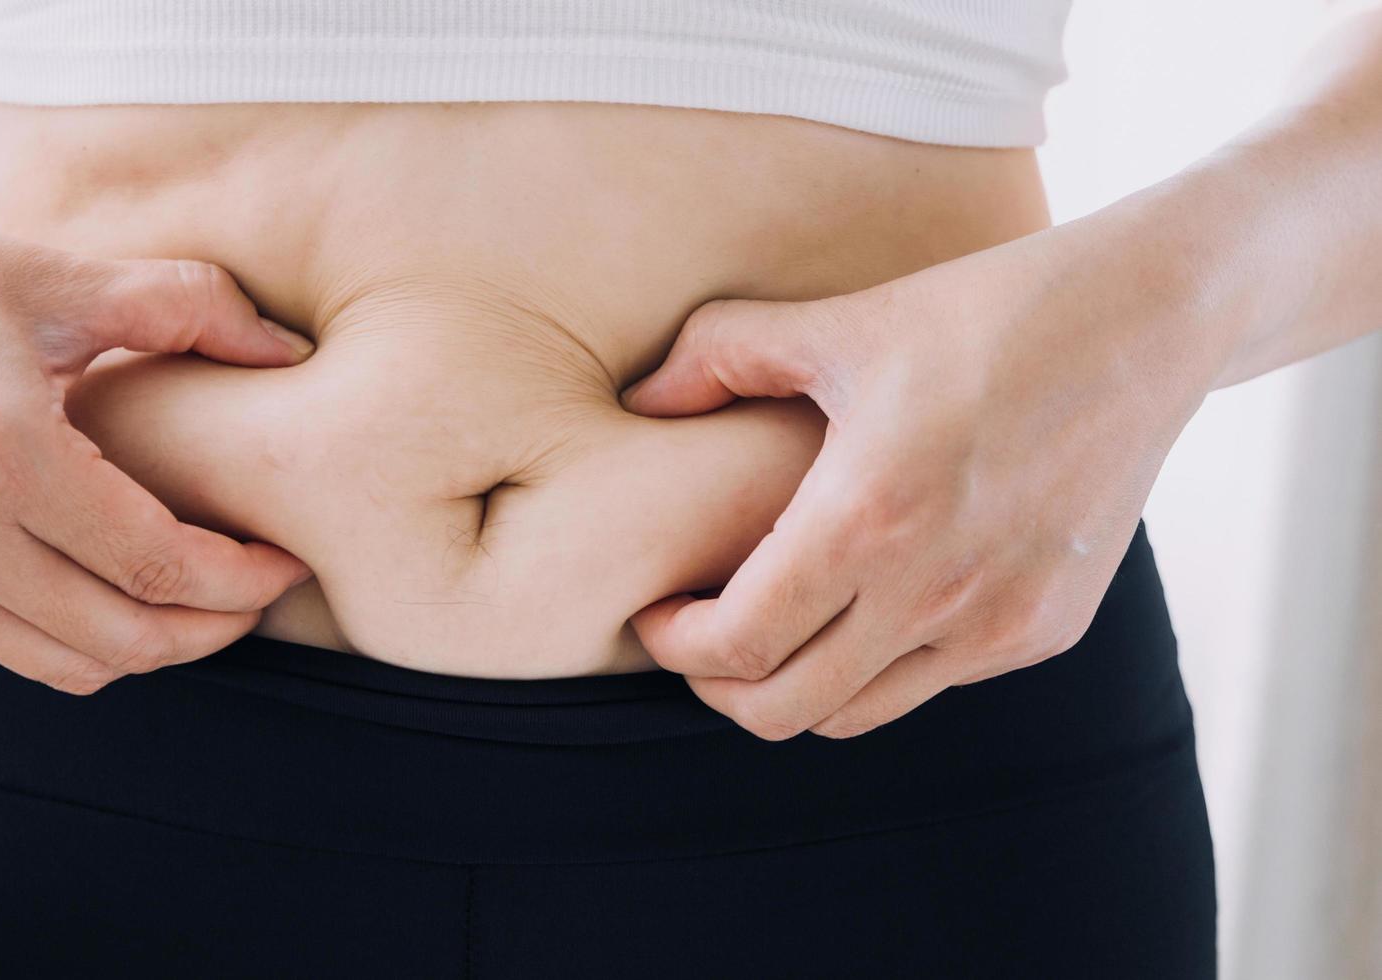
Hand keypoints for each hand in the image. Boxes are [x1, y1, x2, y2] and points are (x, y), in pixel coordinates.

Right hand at [0, 160, 314, 694]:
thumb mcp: (55, 274)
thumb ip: (184, 307)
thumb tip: (290, 354)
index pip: (154, 565)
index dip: (241, 581)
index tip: (285, 560)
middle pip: (120, 639)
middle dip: (209, 631)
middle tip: (255, 595)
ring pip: (63, 664)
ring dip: (144, 648)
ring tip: (190, 600)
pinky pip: (0, 646)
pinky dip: (69, 636)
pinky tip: (103, 584)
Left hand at [619, 217, 1221, 738]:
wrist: (1146, 321)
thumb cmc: (978, 313)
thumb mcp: (838, 321)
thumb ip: (718, 355)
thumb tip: (636, 401)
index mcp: (868, 518)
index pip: (738, 645)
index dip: (675, 644)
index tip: (654, 611)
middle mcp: (936, 589)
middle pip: (783, 710)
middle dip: (718, 684)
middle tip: (695, 634)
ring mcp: (999, 621)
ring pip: (855, 714)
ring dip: (794, 685)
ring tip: (767, 625)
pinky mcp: (1047, 629)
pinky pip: (931, 683)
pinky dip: (876, 663)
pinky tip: (860, 601)